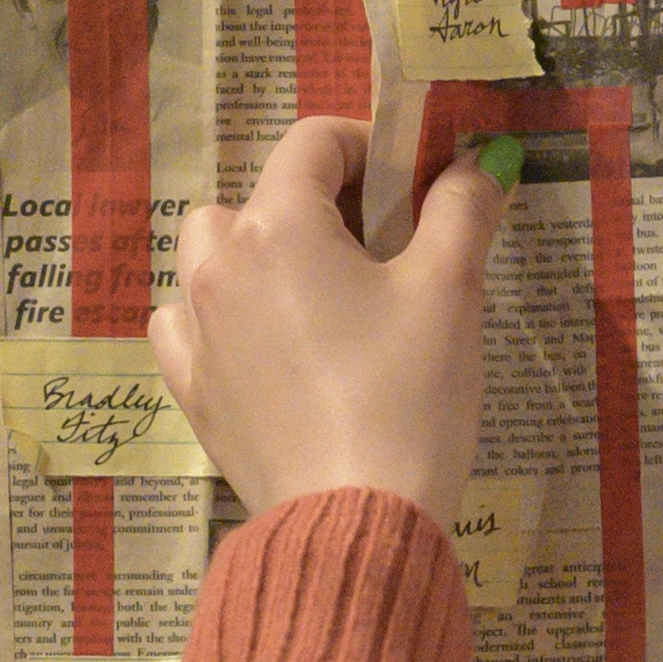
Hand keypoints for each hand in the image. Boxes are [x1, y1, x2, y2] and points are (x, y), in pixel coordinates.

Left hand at [152, 116, 507, 523]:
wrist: (356, 519)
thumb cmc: (407, 395)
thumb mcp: (450, 291)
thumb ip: (461, 210)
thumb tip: (477, 160)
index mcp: (278, 227)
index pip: (313, 142)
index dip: (369, 145)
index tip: (412, 182)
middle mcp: (219, 266)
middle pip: (259, 196)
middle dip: (318, 205)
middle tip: (382, 250)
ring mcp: (195, 331)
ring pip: (209, 255)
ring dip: (258, 253)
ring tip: (318, 296)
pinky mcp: (192, 390)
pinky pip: (185, 324)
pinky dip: (218, 316)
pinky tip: (263, 344)